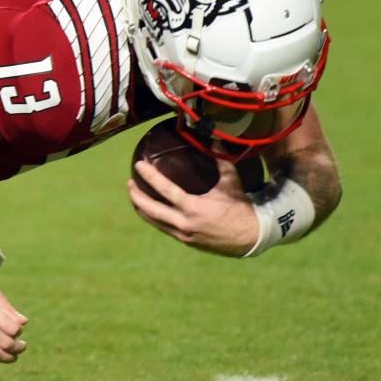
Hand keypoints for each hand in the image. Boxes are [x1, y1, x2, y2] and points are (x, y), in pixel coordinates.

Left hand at [128, 158, 258, 256]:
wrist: (252, 237)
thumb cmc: (241, 208)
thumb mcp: (231, 183)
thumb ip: (221, 160)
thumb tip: (214, 138)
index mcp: (193, 208)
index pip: (164, 190)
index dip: (149, 176)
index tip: (138, 165)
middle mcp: (184, 223)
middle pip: (151, 210)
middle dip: (136, 196)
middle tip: (129, 183)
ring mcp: (183, 234)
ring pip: (154, 222)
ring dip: (141, 209)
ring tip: (134, 196)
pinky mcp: (186, 241)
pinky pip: (164, 228)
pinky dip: (154, 218)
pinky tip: (150, 210)